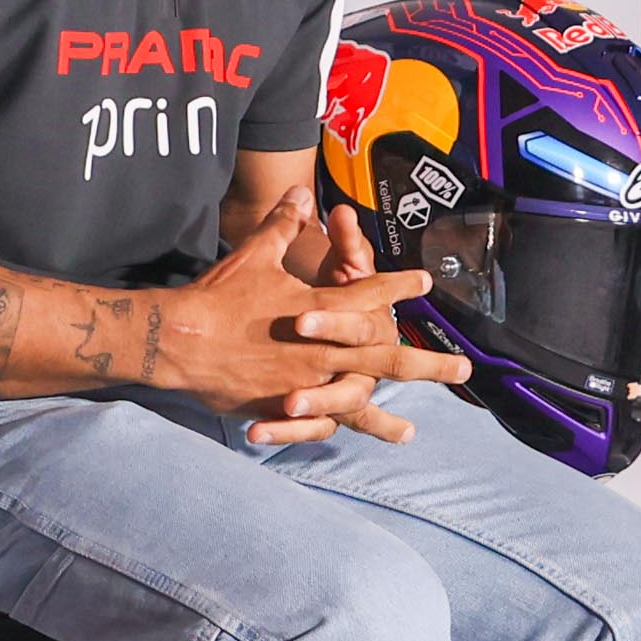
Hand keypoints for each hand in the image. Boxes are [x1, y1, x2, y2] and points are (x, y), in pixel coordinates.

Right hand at [152, 191, 467, 444]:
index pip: (370, 295)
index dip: (398, 286)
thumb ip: (283, 225)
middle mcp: (322, 352)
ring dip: (385, 419)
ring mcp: (303, 385)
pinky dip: (332, 433)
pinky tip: (339, 446)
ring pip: (355, 403)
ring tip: (411, 434)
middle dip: (428, 364)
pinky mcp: (279, 408)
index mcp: (321, 312)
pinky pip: (315, 425)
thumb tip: (300, 193)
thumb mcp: (255, 254)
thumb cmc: (218, 296)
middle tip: (462, 369)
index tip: (424, 283)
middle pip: (386, 360)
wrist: (177, 341)